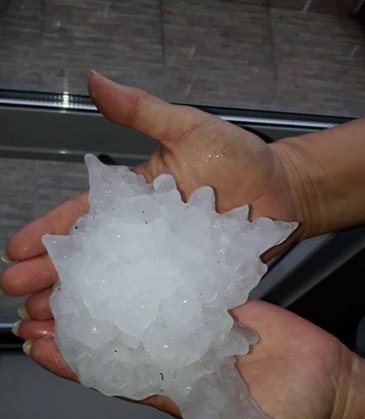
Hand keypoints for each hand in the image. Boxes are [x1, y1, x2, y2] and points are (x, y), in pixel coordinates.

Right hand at [1, 72, 300, 298]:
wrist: (284, 190)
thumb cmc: (238, 158)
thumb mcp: (188, 128)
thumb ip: (142, 112)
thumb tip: (95, 79)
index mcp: (133, 201)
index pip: (82, 218)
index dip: (49, 233)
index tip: (15, 250)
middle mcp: (142, 239)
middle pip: (89, 261)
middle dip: (51, 278)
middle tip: (17, 298)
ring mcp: (165, 267)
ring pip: (114, 290)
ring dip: (80, 308)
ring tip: (46, 325)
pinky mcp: (190, 288)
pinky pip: (156, 308)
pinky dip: (131, 324)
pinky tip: (106, 339)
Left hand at [11, 298, 363, 418]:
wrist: (332, 389)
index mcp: (173, 390)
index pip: (112, 375)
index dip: (73, 363)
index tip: (38, 345)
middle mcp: (177, 355)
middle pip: (117, 336)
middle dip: (78, 322)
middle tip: (38, 303)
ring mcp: (198, 327)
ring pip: (145, 306)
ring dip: (109, 291)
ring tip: (71, 273)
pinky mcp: (222, 303)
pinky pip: (186, 284)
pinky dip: (160, 271)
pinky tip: (129, 255)